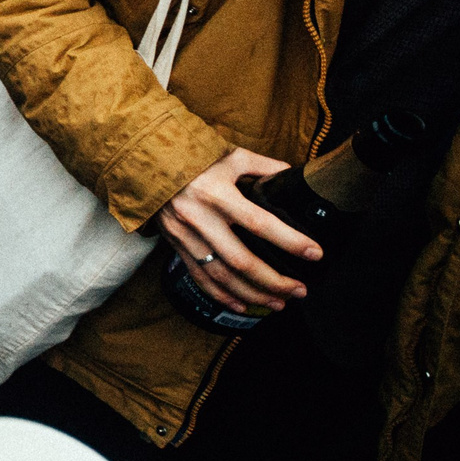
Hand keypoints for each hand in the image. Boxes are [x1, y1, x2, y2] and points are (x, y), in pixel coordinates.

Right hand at [153, 147, 318, 313]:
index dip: (289, 241)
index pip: (260, 223)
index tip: (315, 253)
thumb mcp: (230, 155)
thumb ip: (263, 166)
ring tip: (279, 303)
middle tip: (300, 291)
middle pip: (241, 261)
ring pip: (221, 276)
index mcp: (217, 193)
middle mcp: (199, 218)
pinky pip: (199, 277)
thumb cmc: (192, 156)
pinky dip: (221, 296)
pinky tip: (243, 305)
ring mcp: (184, 236)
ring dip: (252, 294)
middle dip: (274, 281)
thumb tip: (292, 176)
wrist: (144, 163)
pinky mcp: (175, 246)